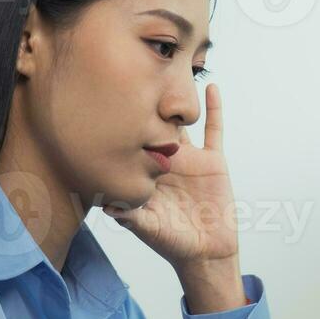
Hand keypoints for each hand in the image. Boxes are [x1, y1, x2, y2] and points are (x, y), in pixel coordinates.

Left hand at [103, 83, 237, 268]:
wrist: (207, 252)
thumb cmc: (172, 243)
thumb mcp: (147, 228)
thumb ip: (129, 215)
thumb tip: (105, 205)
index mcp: (146, 170)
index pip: (131, 140)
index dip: (121, 121)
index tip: (106, 95)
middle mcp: (165, 159)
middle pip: (154, 122)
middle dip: (144, 100)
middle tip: (133, 67)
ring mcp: (189, 158)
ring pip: (182, 121)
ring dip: (177, 98)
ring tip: (170, 66)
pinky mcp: (213, 161)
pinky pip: (214, 130)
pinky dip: (215, 109)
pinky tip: (212, 86)